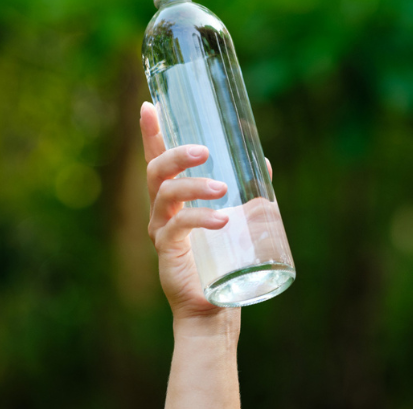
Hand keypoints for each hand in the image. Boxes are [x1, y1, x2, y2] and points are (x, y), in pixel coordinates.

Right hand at [139, 102, 273, 334]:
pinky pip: (179, 227)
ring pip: (167, 195)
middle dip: (176, 153)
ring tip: (223, 189)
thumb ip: (248, 192)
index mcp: (174, 199)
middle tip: (205, 151)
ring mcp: (161, 230)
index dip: (151, 133)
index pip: (158, 159)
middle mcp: (161, 211)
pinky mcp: (167, 251)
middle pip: (156, 171)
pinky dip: (200, 218)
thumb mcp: (239, 219)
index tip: (149, 105)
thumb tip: (263, 162)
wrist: (214, 307)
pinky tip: (222, 219)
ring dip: (195, 186)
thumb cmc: (223, 261)